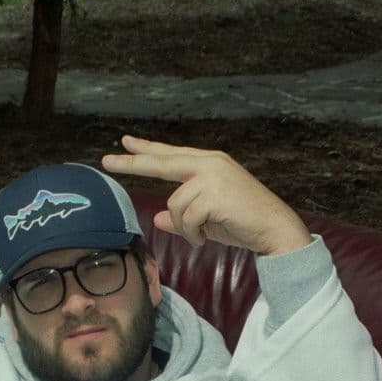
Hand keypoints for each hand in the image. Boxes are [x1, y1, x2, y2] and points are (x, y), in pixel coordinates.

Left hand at [100, 134, 312, 256]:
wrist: (275, 229)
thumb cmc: (244, 223)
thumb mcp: (207, 220)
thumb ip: (182, 217)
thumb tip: (157, 219)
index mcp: (209, 164)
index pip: (171, 154)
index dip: (147, 149)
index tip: (125, 142)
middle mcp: (209, 164)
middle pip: (162, 163)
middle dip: (133, 163)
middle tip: (106, 161)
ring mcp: (212, 177)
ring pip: (175, 204)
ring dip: (186, 228)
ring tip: (202, 236)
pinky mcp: (214, 194)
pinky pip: (186, 218)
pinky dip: (193, 234)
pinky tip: (206, 238)